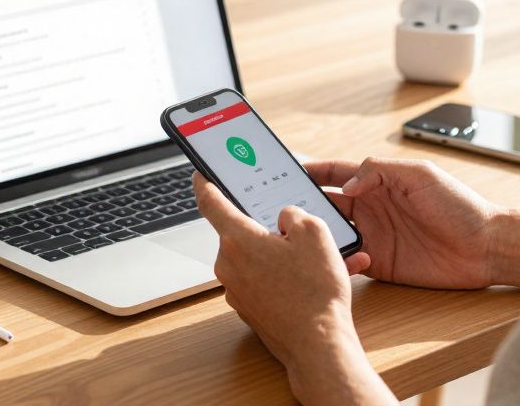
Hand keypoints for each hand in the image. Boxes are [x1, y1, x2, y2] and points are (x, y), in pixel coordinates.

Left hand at [193, 172, 394, 405]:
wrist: (318, 345)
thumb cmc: (315, 291)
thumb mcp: (315, 233)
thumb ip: (293, 213)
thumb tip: (284, 218)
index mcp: (238, 239)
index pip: (210, 202)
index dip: (205, 182)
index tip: (201, 173)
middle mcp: (229, 264)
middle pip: (241, 231)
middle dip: (265, 227)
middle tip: (293, 229)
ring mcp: (236, 289)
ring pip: (254, 258)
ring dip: (278, 254)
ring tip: (313, 260)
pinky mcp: (248, 307)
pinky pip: (261, 280)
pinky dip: (280, 276)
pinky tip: (307, 281)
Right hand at [306, 157, 519, 288]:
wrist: (485, 247)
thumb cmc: (458, 205)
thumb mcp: (419, 175)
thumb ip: (378, 171)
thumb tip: (346, 185)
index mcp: (379, 183)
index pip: (336, 174)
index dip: (311, 171)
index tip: (285, 171)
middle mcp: (372, 208)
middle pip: (327, 204)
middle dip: (302, 203)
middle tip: (277, 206)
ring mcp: (375, 236)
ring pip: (332, 233)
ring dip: (314, 232)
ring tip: (293, 233)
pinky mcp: (380, 263)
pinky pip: (348, 260)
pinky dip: (334, 258)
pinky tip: (328, 257)